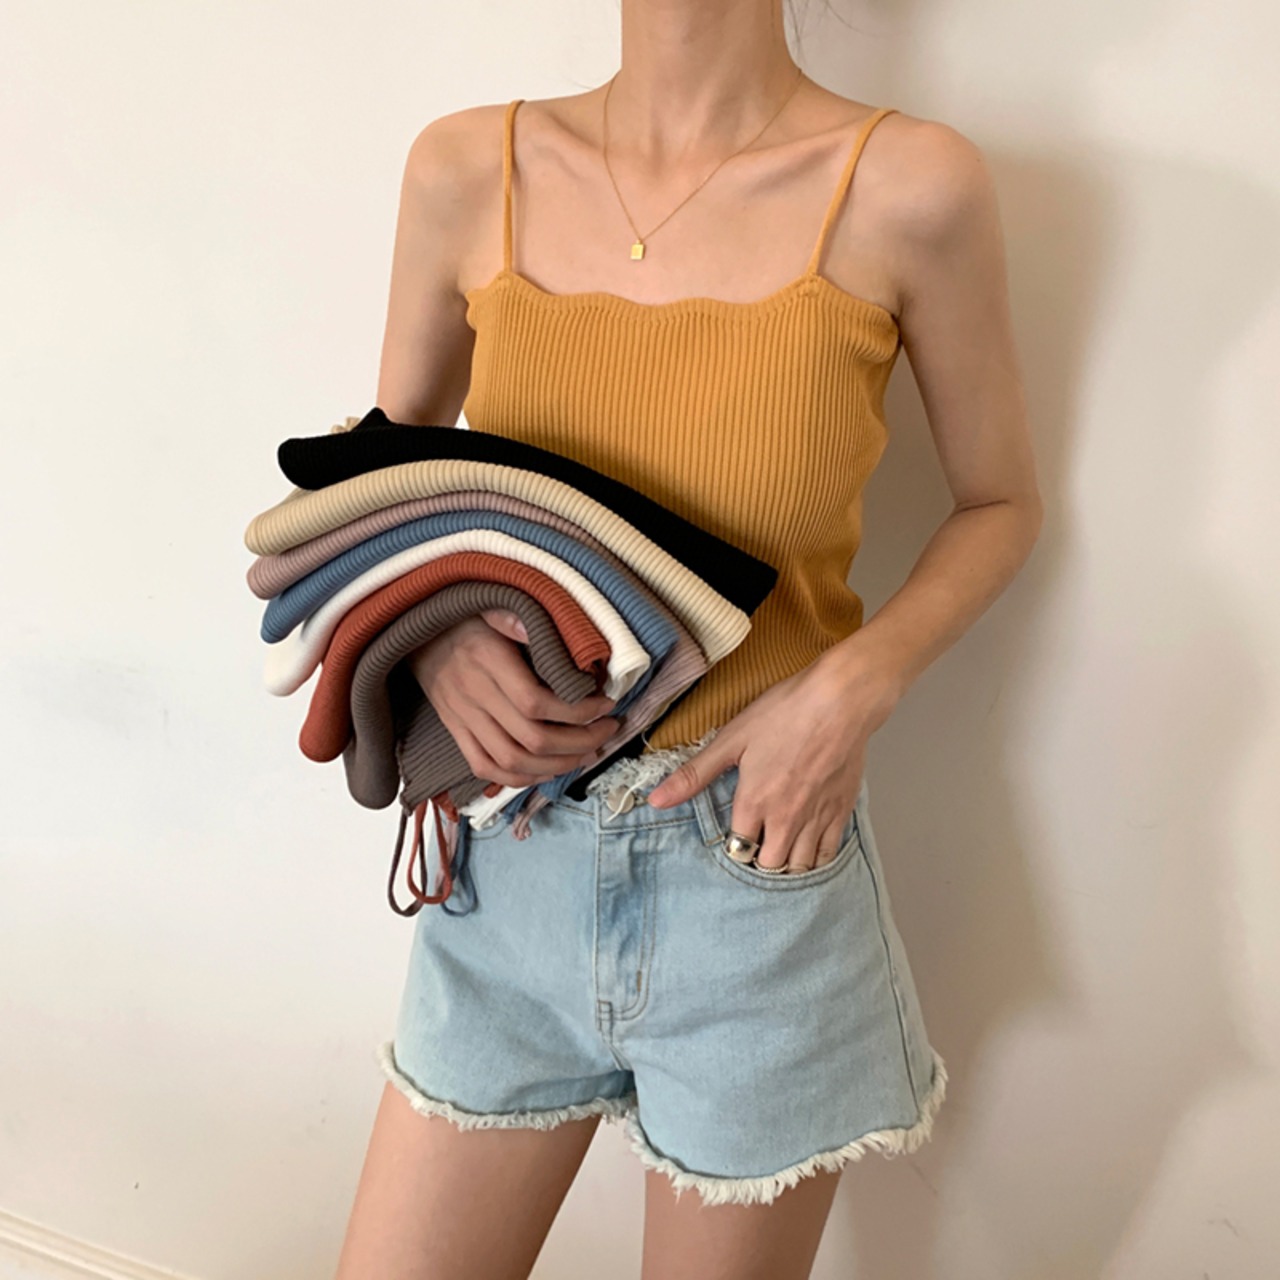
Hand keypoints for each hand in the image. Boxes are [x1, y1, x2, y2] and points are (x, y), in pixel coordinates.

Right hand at [407, 608, 619, 789]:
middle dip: (580, 741)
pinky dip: (520, 777)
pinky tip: (548, 771)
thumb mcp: (492, 605)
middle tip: (607, 731)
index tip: (605, 704)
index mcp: (487, 660)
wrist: (416, 633)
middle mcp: (474, 694)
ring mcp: (462, 718)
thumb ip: (520, 618)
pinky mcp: (455, 732)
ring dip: (557, 765)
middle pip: (533, 737)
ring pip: (513, 760)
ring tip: (588, 753)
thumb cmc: (464, 618)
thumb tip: (558, 627)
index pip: (536, 702)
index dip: (578, 711)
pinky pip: (486, 768)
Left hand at [645, 648, 900, 872]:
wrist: (840, 700)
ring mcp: (816, 818)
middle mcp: (785, 819)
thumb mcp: (732, 739)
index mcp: (754, 803)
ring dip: (786, 864)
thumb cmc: (784, 713)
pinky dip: (815, 859)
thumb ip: (695, 774)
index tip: (734, 834)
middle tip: (756, 842)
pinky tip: (807, 848)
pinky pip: (827, 854)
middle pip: (769, 864)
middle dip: (758, 858)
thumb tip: (655, 800)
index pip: (737, 849)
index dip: (732, 844)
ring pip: (799, 866)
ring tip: (779, 848)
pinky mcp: (841, 811)